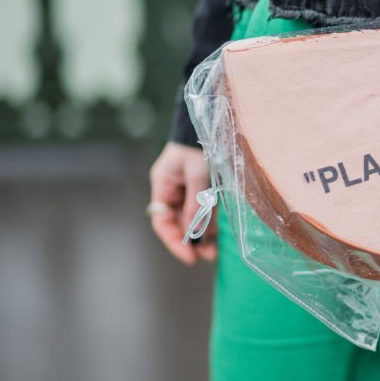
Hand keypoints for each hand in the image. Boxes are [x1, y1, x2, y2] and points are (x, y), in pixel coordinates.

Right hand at [148, 142, 216, 264]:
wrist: (212, 123)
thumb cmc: (199, 144)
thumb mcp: (197, 171)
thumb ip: (196, 199)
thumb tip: (195, 228)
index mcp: (164, 186)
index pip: (162, 221)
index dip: (173, 240)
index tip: (189, 256)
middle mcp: (173, 192)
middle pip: (178, 224)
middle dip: (190, 241)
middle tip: (207, 257)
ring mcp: (187, 191)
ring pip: (192, 220)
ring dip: (202, 236)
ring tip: (214, 252)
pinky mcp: (203, 190)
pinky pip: (204, 211)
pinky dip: (209, 224)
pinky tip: (217, 236)